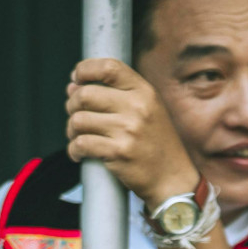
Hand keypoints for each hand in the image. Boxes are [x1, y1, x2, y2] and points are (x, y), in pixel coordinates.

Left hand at [65, 59, 199, 209]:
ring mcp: (129, 130)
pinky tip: (80, 153)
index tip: (77, 79)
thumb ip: (115, 95)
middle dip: (72, 105)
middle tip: (77, 117)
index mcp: (145, 93)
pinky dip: (75, 150)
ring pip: (78, 120)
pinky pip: (81, 143)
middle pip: (85, 94)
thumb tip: (73, 86)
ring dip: (72, 130)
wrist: (174, 181)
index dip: (85, 70)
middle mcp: (138, 108)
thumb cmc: (157, 145)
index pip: (108, 67)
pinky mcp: (119, 152)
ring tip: (80, 137)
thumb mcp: (148, 111)